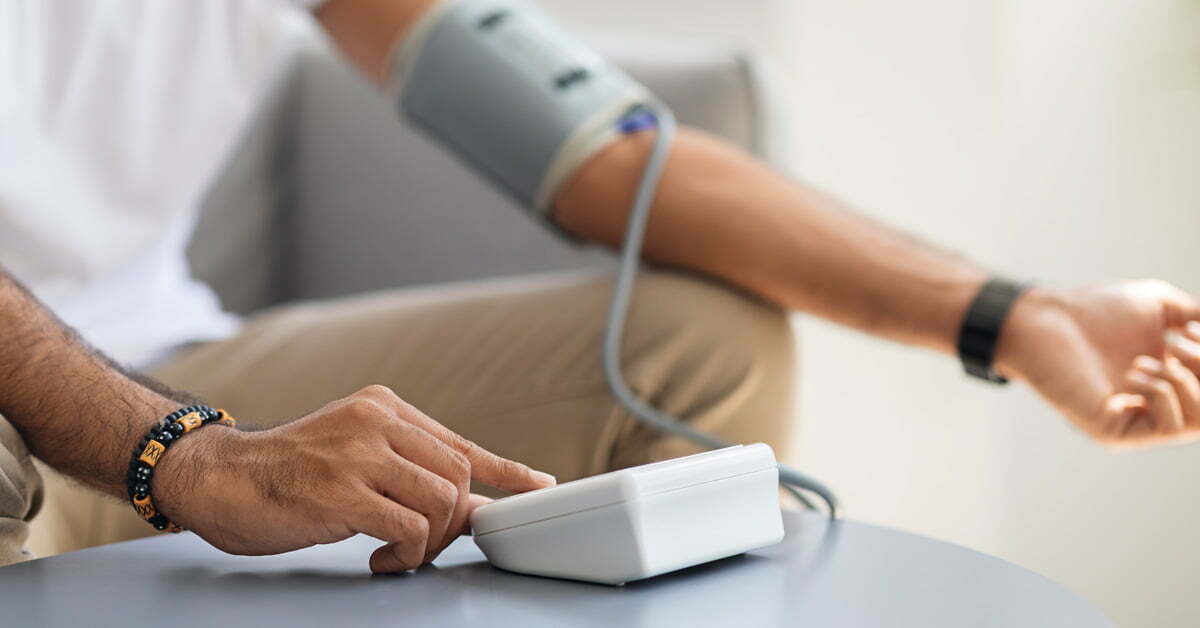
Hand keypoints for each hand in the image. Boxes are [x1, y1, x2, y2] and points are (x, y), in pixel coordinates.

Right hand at [154, 385, 554, 571]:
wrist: (218, 478)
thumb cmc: (288, 473)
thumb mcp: (355, 455)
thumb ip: (411, 471)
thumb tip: (474, 504)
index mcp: (384, 407)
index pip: (460, 443)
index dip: (505, 470)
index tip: (538, 487)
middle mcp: (377, 421)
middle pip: (457, 477)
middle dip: (456, 522)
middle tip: (427, 546)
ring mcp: (359, 454)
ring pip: (440, 503)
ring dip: (430, 543)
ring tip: (399, 555)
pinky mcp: (341, 492)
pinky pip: (410, 529)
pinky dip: (406, 555)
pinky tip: (378, 560)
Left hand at [998, 280, 1199, 446]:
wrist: (1045, 318)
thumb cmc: (1097, 309)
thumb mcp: (1166, 308)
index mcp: (1174, 383)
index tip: (1193, 333)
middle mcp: (1158, 408)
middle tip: (1179, 340)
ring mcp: (1137, 423)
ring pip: (1198, 423)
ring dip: (1190, 381)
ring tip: (1159, 354)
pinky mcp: (1114, 433)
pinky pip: (1167, 427)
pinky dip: (1164, 392)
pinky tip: (1136, 370)